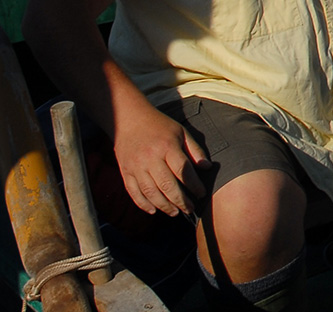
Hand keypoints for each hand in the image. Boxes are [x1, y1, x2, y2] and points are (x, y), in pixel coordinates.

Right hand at [113, 101, 209, 216]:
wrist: (128, 119)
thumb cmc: (159, 126)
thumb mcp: (181, 132)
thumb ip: (195, 150)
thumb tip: (207, 167)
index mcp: (167, 146)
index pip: (183, 171)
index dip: (194, 185)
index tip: (201, 194)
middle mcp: (150, 158)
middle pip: (167, 185)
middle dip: (180, 201)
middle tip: (190, 209)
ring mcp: (136, 166)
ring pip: (150, 192)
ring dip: (164, 206)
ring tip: (175, 212)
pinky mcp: (125, 172)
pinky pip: (134, 192)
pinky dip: (143, 204)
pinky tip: (154, 211)